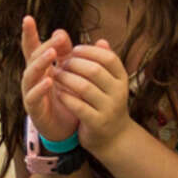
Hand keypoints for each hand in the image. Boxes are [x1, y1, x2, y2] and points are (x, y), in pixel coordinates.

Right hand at [20, 17, 78, 142]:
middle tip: (59, 36)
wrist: (67, 127)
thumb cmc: (66, 96)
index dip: (29, 34)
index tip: (28, 18)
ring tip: (52, 53)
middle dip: (44, 45)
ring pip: (30, 75)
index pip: (32, 48)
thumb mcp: (68, 72)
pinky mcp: (34, 109)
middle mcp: (32, 78)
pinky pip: (33, 97)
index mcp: (41, 68)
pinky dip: (40, 88)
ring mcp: (31, 93)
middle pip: (33, 58)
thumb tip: (63, 32)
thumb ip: (66, 54)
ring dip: (41, 63)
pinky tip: (49, 81)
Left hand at [53, 41, 131, 155]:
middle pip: (94, 70)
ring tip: (55, 75)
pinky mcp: (97, 123)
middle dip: (73, 64)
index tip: (73, 50)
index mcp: (122, 78)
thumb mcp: (110, 82)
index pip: (107, 57)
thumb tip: (101, 40)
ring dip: (66, 79)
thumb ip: (103, 62)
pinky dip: (66, 97)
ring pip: (84, 87)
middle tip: (60, 63)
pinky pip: (78, 106)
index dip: (88, 51)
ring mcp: (109, 108)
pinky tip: (58, 92)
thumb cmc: (106, 103)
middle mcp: (119, 92)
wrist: (113, 137)